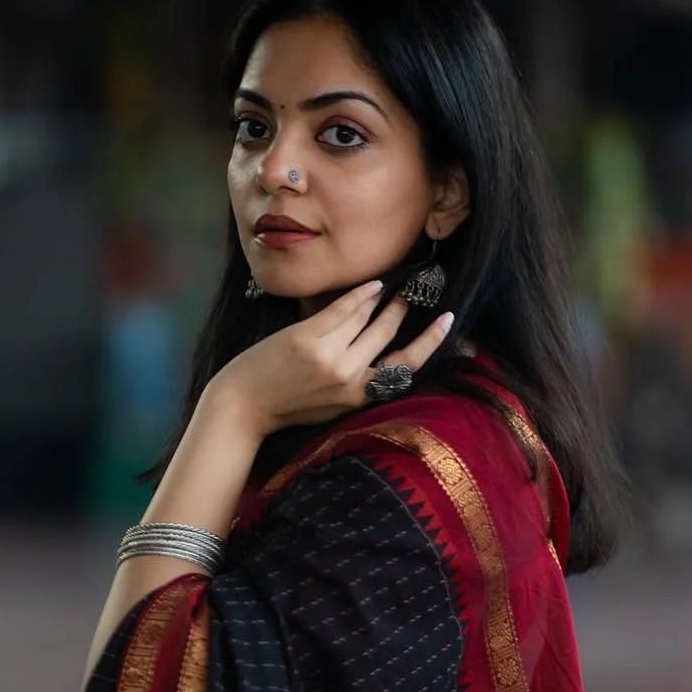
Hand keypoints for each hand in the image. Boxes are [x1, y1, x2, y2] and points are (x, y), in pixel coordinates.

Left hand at [209, 280, 454, 436]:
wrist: (244, 406)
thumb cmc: (287, 406)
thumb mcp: (332, 405)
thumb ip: (357, 382)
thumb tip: (381, 350)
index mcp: (359, 397)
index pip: (406, 366)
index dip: (430, 341)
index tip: (447, 321)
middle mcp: (349, 376)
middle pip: (388, 335)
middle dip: (403, 311)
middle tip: (415, 292)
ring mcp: (328, 355)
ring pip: (366, 318)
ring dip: (383, 299)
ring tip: (393, 288)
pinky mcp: (308, 337)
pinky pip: (342, 308)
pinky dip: (360, 294)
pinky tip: (371, 285)